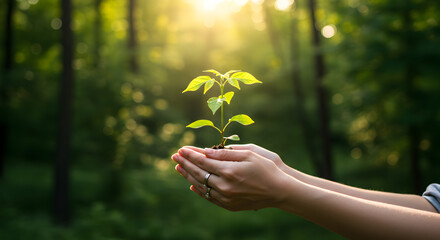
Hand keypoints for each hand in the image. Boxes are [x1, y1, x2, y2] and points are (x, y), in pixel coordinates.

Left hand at [172, 147, 289, 210]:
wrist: (279, 191)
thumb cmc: (266, 168)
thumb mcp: (249, 154)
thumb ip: (226, 153)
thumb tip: (206, 151)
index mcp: (229, 170)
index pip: (203, 160)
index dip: (191, 154)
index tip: (181, 148)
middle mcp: (224, 185)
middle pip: (198, 173)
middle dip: (185, 163)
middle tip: (175, 156)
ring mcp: (226, 197)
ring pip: (201, 186)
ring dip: (188, 176)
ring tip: (179, 168)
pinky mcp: (229, 205)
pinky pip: (209, 198)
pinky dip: (199, 190)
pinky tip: (192, 185)